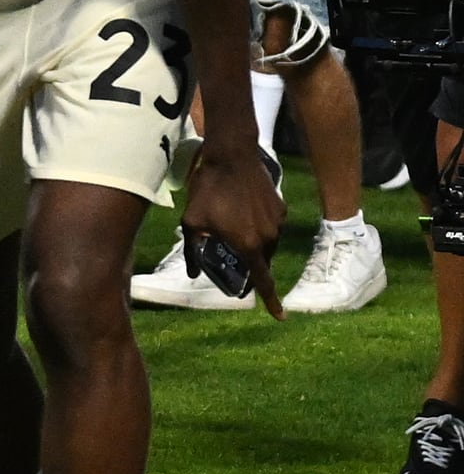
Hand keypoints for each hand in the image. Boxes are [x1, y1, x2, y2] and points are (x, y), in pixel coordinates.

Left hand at [180, 138, 286, 315]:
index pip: (263, 280)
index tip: (280, 316)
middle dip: (250, 264)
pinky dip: (258, 226)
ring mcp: (278, 222)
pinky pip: (271, 226)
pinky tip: (241, 211)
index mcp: (249, 245)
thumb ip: (193, 251)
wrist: (232, 157)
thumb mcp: (192, 222)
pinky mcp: (281, 207)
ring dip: (253, 243)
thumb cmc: (208, 190)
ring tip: (231, 227)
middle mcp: (269, 237)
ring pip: (267, 243)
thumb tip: (193, 273)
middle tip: (230, 257)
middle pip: (263, 261)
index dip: (271, 300)